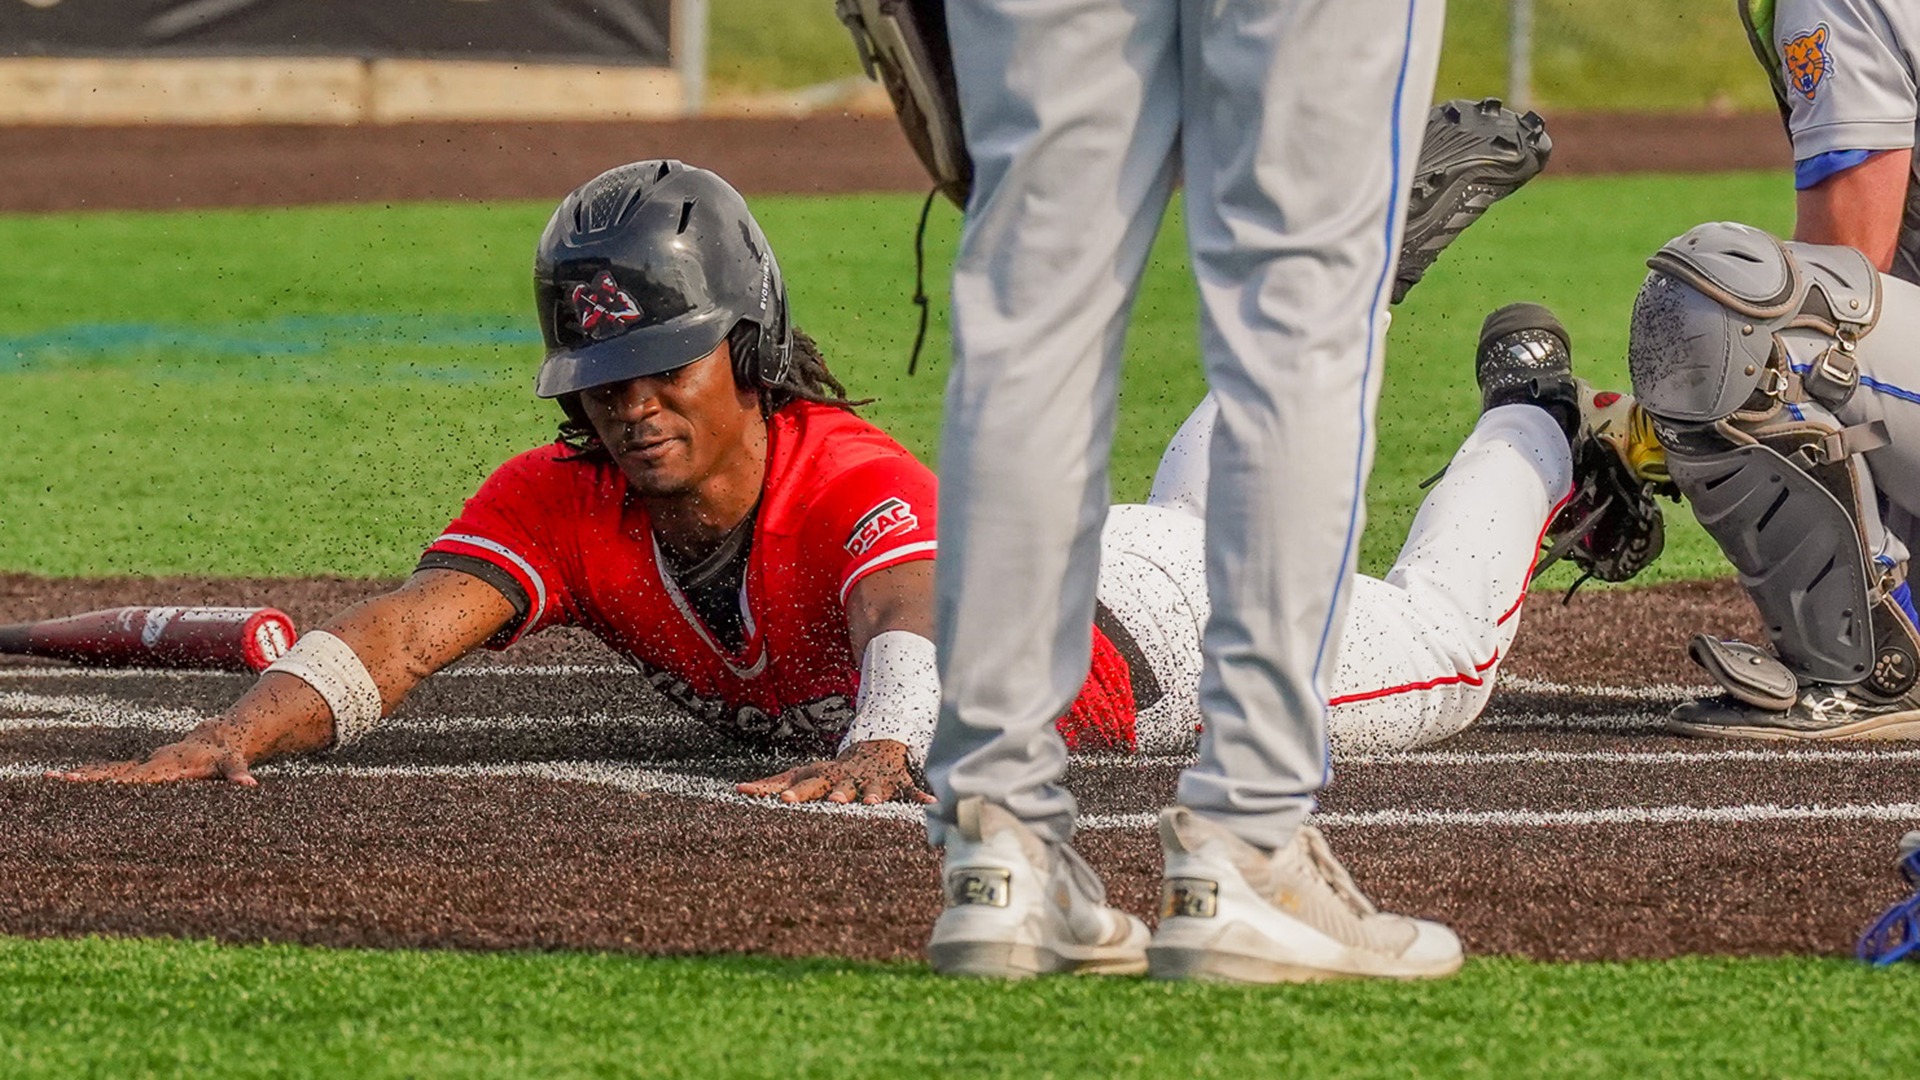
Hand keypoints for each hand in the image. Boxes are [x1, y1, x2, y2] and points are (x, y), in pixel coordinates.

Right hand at [50, 731, 257, 786]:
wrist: (223, 736)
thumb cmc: (227, 754)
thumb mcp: (234, 764)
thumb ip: (238, 774)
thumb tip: (249, 785)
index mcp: (167, 766)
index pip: (137, 777)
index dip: (115, 782)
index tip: (91, 782)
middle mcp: (153, 764)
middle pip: (115, 773)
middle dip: (87, 777)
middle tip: (56, 779)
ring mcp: (148, 764)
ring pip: (111, 771)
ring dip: (84, 777)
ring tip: (52, 779)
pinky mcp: (147, 767)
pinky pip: (118, 773)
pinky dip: (97, 777)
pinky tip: (74, 780)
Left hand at [737, 739, 933, 804]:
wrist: (875, 746)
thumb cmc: (833, 770)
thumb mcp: (804, 773)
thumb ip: (773, 783)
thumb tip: (738, 789)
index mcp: (826, 777)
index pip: (808, 785)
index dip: (797, 792)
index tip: (785, 801)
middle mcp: (849, 778)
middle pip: (841, 786)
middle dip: (838, 793)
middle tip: (835, 802)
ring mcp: (873, 779)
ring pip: (875, 789)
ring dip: (875, 795)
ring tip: (875, 805)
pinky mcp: (896, 782)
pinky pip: (910, 790)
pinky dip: (920, 797)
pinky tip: (930, 805)